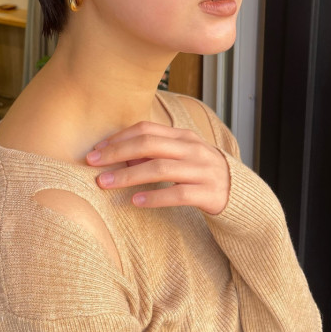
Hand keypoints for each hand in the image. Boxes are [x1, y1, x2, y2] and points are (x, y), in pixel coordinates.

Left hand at [85, 122, 229, 214]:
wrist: (238, 191)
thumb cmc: (198, 172)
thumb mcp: (179, 156)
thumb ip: (153, 153)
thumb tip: (118, 156)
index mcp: (182, 136)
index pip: (146, 130)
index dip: (119, 138)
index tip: (96, 149)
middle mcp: (192, 149)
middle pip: (149, 145)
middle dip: (117, 153)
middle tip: (92, 164)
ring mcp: (201, 170)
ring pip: (160, 169)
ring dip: (129, 175)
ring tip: (106, 183)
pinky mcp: (208, 193)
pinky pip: (178, 194)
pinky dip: (155, 197)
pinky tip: (136, 201)